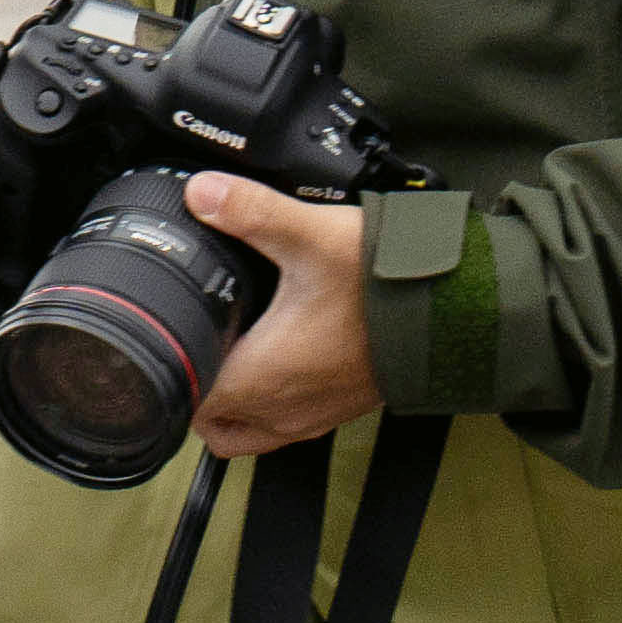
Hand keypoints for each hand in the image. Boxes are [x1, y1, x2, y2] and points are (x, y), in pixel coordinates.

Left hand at [182, 177, 385, 455]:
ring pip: (244, 431)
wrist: (465, 313)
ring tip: (222, 348)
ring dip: (226, 401)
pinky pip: (283, 424)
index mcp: (262, 378)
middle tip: (188, 337)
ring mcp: (314, 415)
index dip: (162, 372)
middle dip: (190, 386)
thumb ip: (249, 210)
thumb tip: (201, 191)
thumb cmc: (391, 287)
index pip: (184, 401)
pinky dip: (265, 403)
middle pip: (207, 421)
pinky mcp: (340, 410)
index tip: (156, 339)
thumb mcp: (311, 236)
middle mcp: (283, 408)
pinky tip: (270, 356)